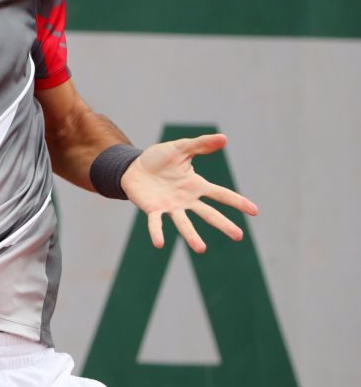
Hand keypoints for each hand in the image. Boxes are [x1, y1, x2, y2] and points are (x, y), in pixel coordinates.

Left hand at [120, 133, 258, 252]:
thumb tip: (224, 138)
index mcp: (196, 185)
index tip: (255, 211)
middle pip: (208, 213)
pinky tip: (159, 244)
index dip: (237, 202)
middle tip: (238, 236)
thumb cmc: (158, 159)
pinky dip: (157, 233)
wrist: (133, 167)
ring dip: (192, 236)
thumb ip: (200, 145)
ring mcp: (170, 206)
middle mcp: (186, 199)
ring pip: (184, 224)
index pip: (221, 194)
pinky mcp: (153, 209)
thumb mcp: (180, 148)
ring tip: (201, 249)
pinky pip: (156, 223)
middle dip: (223, 224)